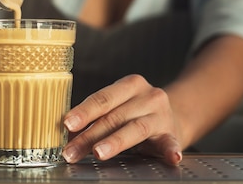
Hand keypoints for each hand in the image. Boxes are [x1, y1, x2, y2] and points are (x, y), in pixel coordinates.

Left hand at [62, 74, 182, 165]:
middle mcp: (148, 96)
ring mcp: (161, 116)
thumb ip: (97, 117)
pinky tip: (171, 158)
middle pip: (114, 116)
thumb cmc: (137, 113)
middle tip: (72, 150)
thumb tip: (69, 132)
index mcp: (130, 85)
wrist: (175, 118)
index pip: (103, 98)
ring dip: (115, 142)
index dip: (84, 111)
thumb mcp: (118, 107)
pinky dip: (171, 151)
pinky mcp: (173, 135)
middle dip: (89, 135)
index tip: (67, 123)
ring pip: (135, 129)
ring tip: (98, 153)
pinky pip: (171, 143)